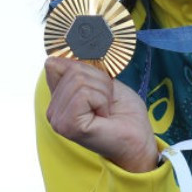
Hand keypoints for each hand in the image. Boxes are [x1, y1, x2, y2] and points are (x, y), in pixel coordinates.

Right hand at [44, 57, 157, 171]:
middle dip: (99, 82)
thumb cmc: (124, 112)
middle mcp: (52, 110)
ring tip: (106, 110)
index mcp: (57, 99)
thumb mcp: (101, 81)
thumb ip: (79, 69)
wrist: (138, 138)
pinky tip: (104, 116)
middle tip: (107, 103)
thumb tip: (61, 53)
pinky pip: (84, 94)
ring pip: (79, 81)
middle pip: (72, 71)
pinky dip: (102, 101)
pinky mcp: (67, 125)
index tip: (100, 88)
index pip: (56, 64)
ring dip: (102, 93)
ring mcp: (57, 120)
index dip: (85, 69)